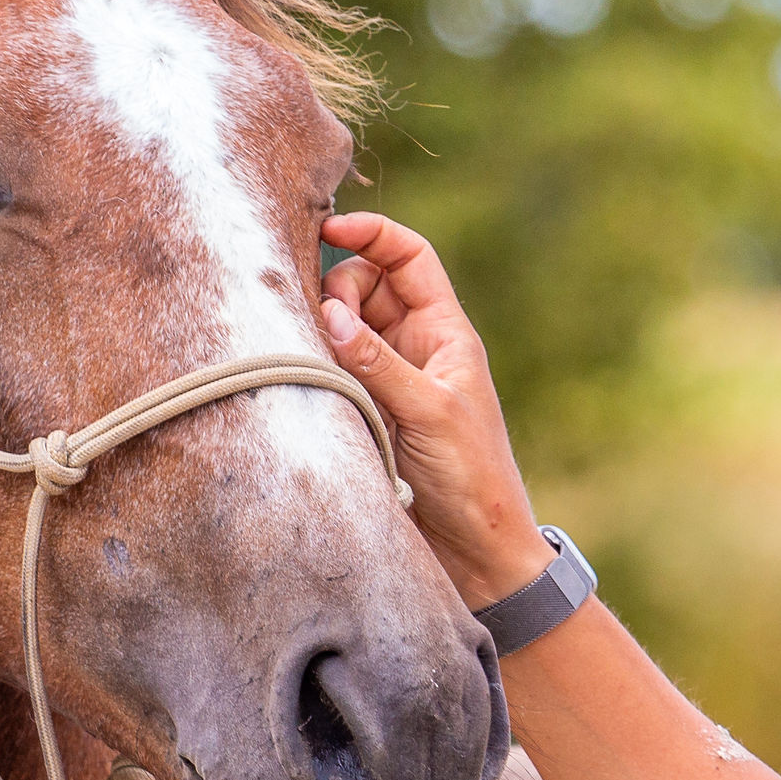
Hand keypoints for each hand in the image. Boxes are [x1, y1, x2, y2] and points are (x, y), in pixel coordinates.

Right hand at [317, 212, 555, 609]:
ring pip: (344, 328)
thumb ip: (379, 362)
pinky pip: (334, 371)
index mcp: (446, 332)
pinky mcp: (367, 413)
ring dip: (325, 330)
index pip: (409, 258)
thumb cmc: (471, 479)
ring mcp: (389, 380)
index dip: (372, 234)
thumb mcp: (429, 413)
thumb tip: (330, 312)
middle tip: (327, 330)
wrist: (476, 552)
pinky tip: (303, 379)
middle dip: (338, 289)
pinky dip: (317, 365)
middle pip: (366, 286)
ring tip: (315, 360)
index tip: (327, 227)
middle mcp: (416, 348)